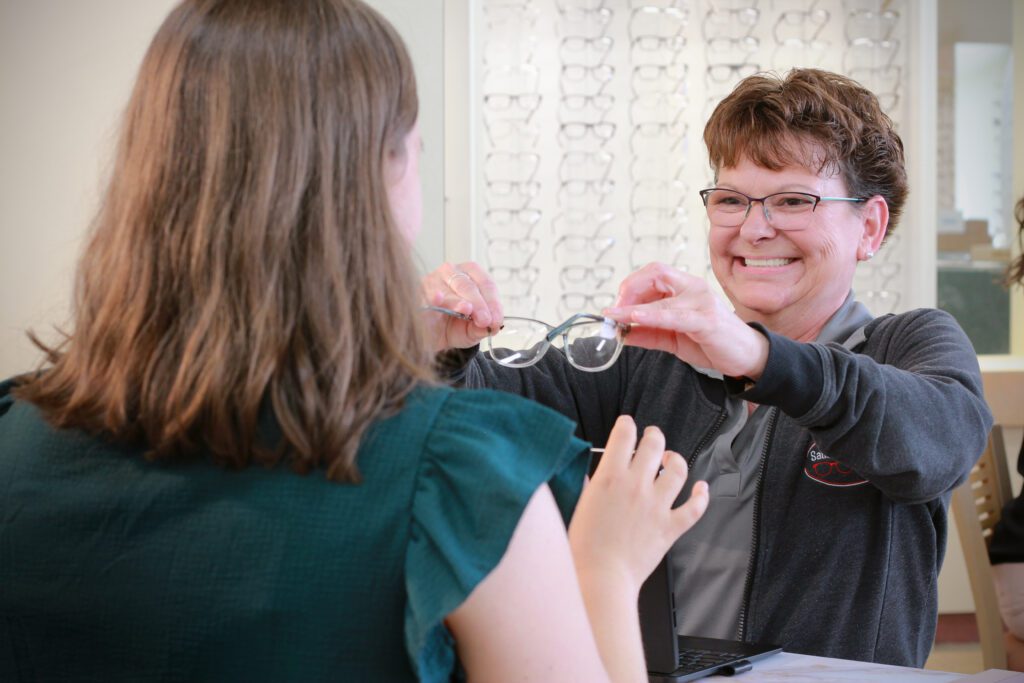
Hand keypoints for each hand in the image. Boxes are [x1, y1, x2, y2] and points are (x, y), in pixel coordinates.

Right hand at [420, 262, 503, 351]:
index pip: (485, 283)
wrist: (431, 339)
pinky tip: (438, 299)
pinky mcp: (417, 292)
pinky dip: (433, 297)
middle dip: (478, 303)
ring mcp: (432, 280)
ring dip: (457, 301)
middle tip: (484, 320)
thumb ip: (482, 328)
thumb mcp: (472, 331)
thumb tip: (493, 326)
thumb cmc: (454, 327)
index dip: (493, 302)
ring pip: (448, 290)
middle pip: (467, 285)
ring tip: (466, 309)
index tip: (496, 320)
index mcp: (471, 274)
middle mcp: (451, 272)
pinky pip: (426, 295)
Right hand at [568, 415, 708, 595]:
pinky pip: (694, 507)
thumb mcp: (578, 505)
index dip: (626, 425)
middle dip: (653, 436)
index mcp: (609, 477)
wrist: (600, 577)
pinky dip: (701, 496)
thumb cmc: (582, 547)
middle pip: (654, 445)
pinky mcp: (670, 527)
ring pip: (678, 470)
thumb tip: (594, 475)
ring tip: (671, 459)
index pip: (623, 435)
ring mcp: (657, 505)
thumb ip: (590, 485)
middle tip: (651, 437)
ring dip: (675, 459)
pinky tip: (701, 488)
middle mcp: (636, 485)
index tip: (627, 424)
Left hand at [603, 262, 768, 379]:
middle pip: (656, 272)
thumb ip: (648, 334)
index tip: (616, 306)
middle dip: (629, 289)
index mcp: (686, 288)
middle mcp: (694, 288)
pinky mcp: (707, 320)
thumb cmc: (711, 343)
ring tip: (614, 317)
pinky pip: (674, 315)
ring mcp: (701, 302)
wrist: (746, 356)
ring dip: (633, 307)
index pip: (654, 272)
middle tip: (613, 310)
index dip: (631, 285)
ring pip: (662, 298)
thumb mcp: (673, 338)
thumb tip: (620, 333)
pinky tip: (635, 319)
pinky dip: (651, 316)